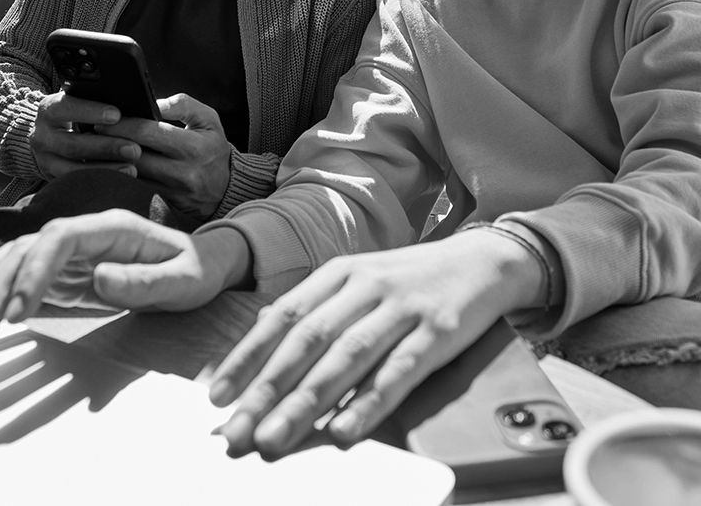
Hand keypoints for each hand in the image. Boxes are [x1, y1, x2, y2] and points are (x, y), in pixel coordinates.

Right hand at [0, 211, 251, 348]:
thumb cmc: (197, 270)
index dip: (36, 269)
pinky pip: (20, 281)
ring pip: (15, 262)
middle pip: (29, 250)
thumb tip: (100, 278)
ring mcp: (71, 254)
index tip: (20, 310)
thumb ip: (146, 281)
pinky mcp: (64, 275)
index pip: (61, 237)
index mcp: (114, 227)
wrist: (202, 266)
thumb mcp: (185, 279)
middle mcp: (85, 234)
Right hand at [29, 91, 141, 179]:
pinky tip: (119, 181)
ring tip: (132, 169)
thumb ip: (98, 102)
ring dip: (105, 170)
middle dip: (105, 147)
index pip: (66, 108)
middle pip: (72, 145)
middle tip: (134, 149)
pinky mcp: (53, 178)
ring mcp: (45, 161)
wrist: (50, 134)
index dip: (91, 111)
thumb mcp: (80, 103)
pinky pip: (74, 185)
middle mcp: (42, 136)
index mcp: (49, 110)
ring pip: (72, 170)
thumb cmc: (77, 113)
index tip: (117, 115)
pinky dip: (98, 183)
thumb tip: (130, 108)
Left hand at [100, 94, 231, 220]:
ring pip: (129, 175)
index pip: (149, 132)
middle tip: (91, 132)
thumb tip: (152, 102)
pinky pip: (133, 189)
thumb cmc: (213, 148)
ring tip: (93, 148)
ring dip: (108, 161)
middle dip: (109, 142)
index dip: (122, 124)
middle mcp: (183, 172)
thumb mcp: (208, 119)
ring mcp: (171, 192)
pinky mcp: (162, 204)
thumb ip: (183, 105)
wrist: (226, 188)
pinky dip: (117, 176)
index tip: (103, 118)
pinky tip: (106, 166)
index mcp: (194, 147)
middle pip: (134, 155)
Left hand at [209, 229, 540, 459]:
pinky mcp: (439, 329)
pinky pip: (400, 372)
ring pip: (347, 357)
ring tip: (275, 439)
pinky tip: (345, 432)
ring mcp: (403, 306)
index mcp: (342, 271)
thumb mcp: (362, 280)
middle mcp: (367, 285)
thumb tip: (263, 339)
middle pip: (309, 339)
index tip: (218, 397)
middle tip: (237, 432)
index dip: (249, 356)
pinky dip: (370, 403)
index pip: (285, 315)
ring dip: (306, 402)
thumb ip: (319, 309)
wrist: (483, 260)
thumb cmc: (412, 279)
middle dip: (268, 390)